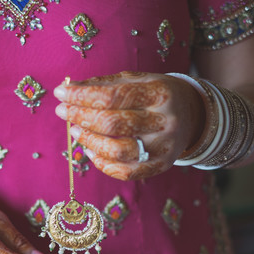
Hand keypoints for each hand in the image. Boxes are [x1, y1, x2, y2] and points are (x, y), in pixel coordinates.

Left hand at [54, 71, 205, 180]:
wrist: (192, 115)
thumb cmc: (155, 95)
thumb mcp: (136, 80)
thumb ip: (104, 84)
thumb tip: (69, 89)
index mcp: (160, 93)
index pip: (112, 96)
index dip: (82, 96)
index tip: (61, 92)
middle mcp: (165, 121)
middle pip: (112, 124)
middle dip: (81, 117)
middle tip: (63, 112)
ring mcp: (164, 147)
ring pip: (117, 151)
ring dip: (89, 141)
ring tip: (75, 131)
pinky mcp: (161, 166)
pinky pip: (126, 172)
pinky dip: (103, 164)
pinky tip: (91, 151)